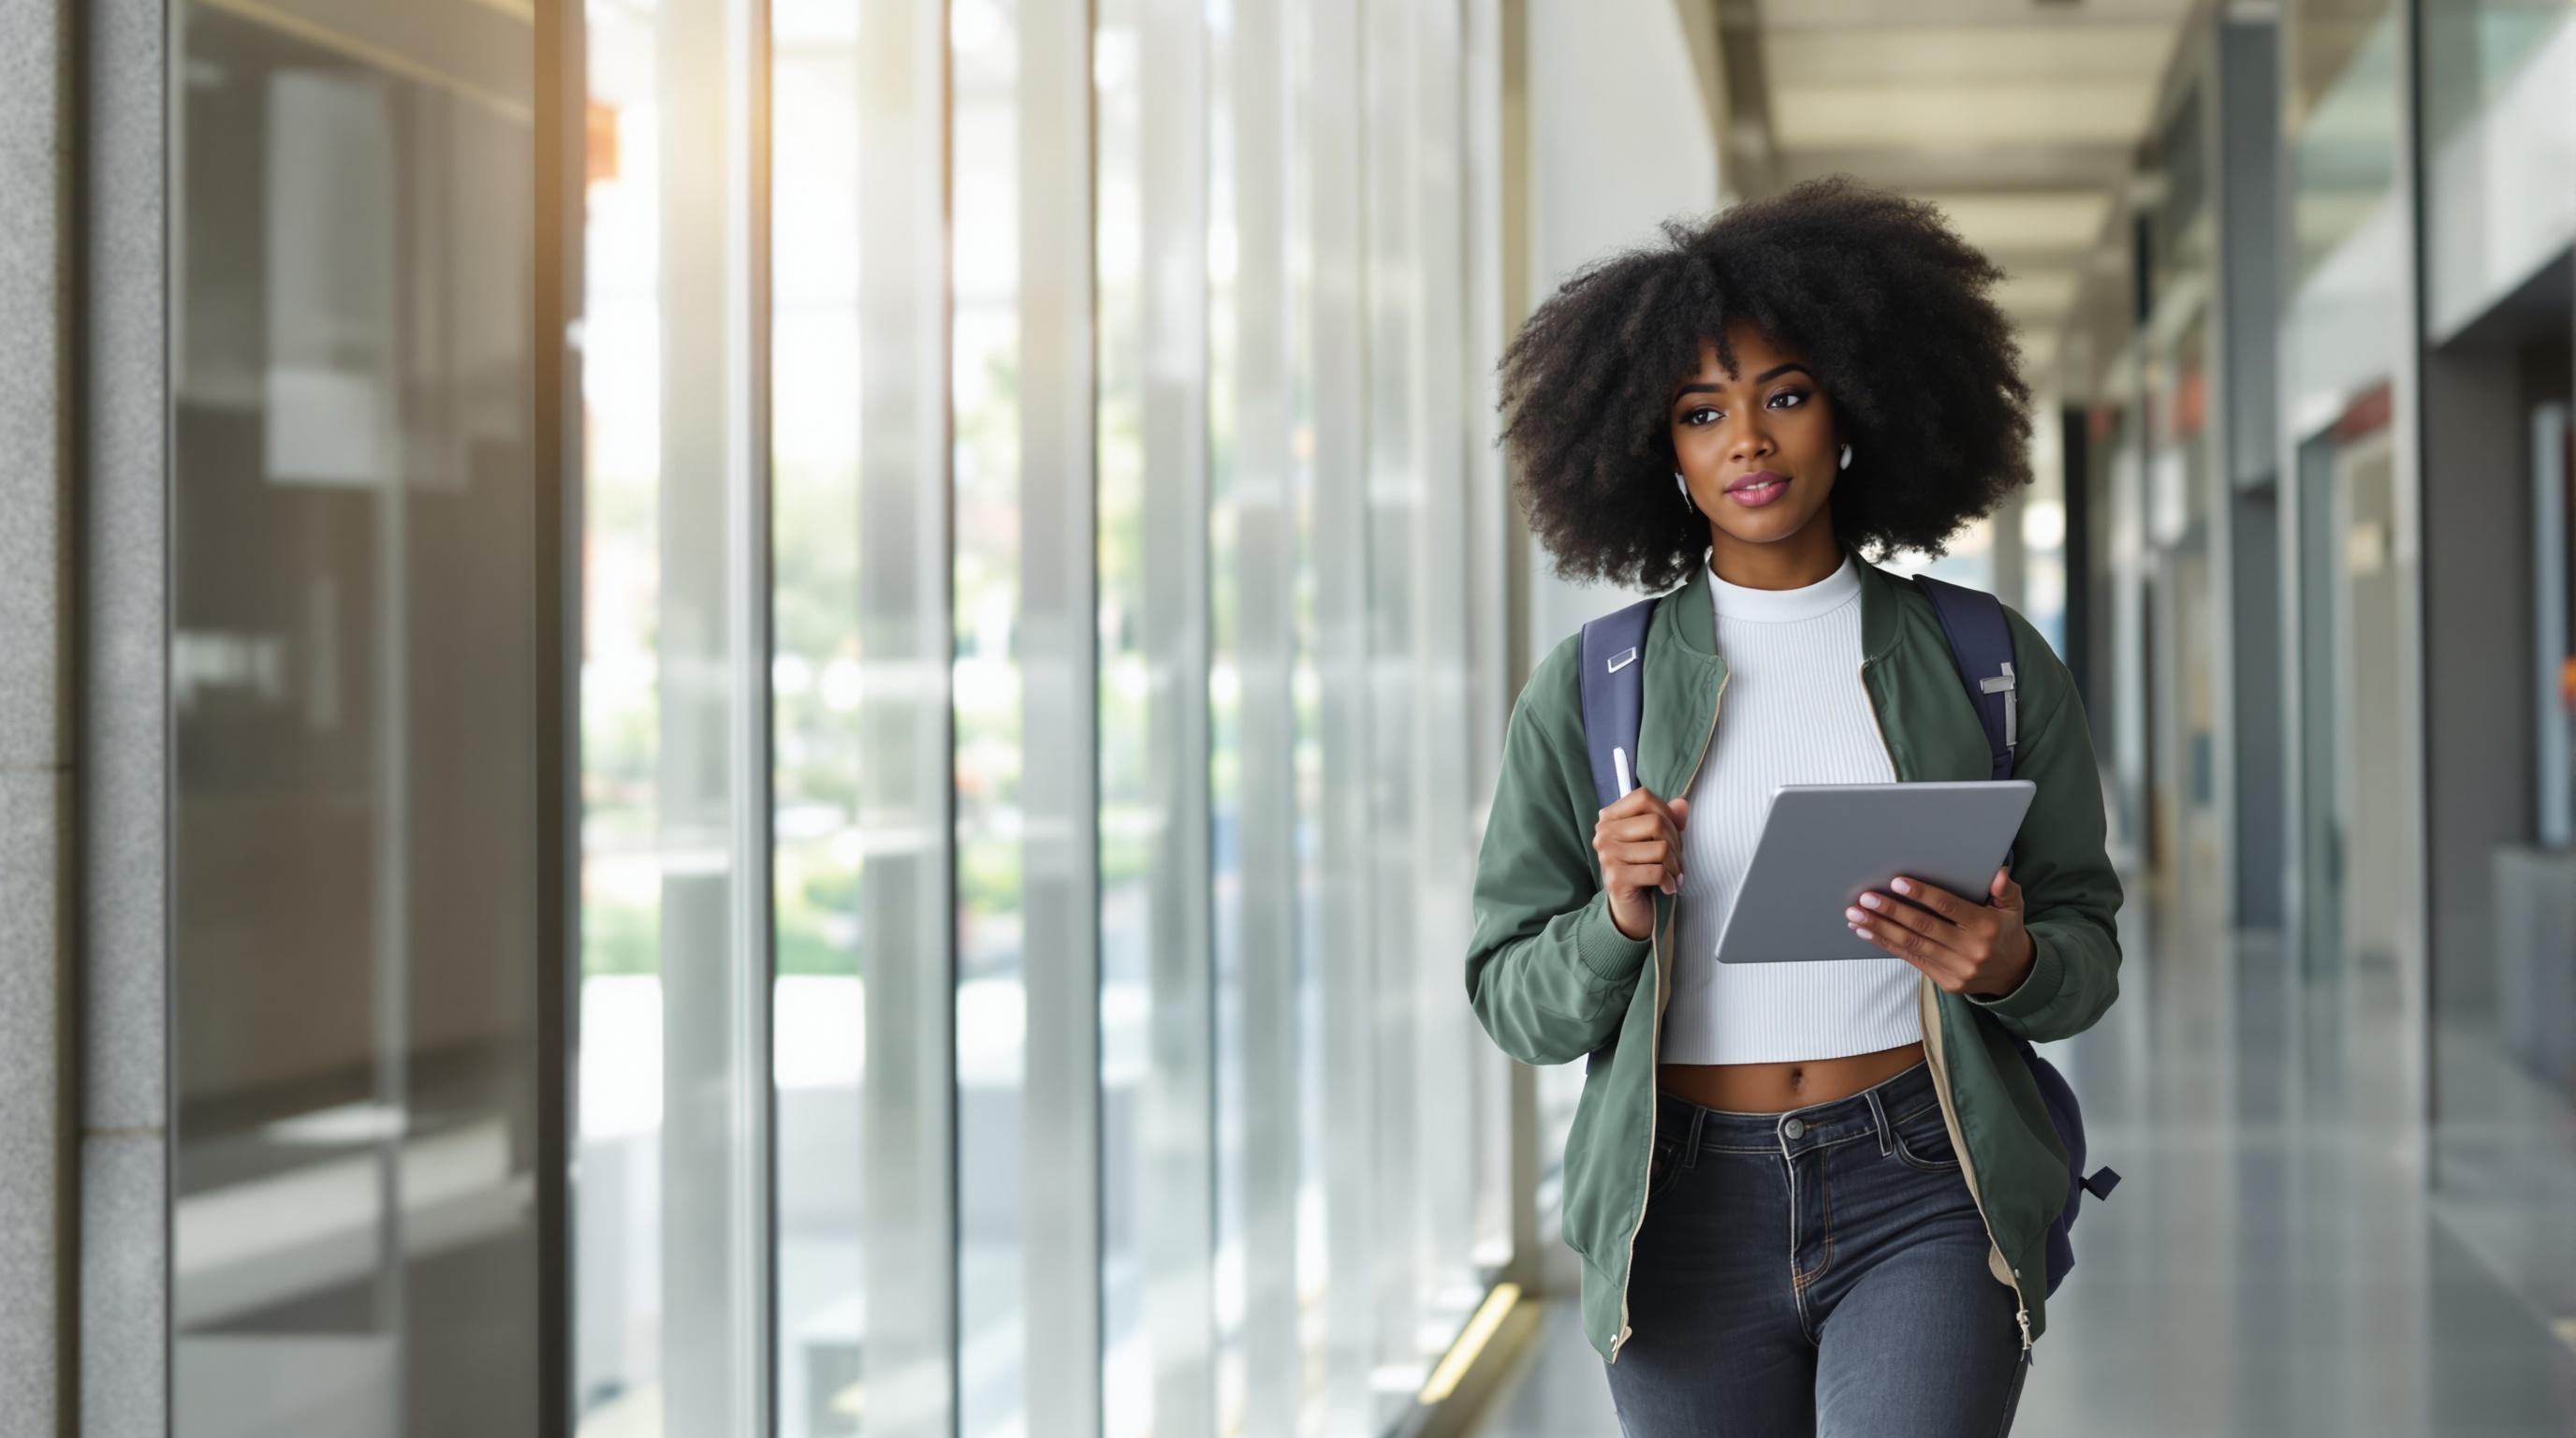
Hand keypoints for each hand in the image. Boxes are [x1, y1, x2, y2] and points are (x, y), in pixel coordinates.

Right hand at [1594, 787, 1690, 941]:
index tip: (1673, 832)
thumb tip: (1682, 803)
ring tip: (1672, 874)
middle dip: (1676, 843)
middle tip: (1676, 860)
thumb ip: (1668, 819)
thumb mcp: (1656, 840)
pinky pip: (1657, 871)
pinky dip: (1669, 881)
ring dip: (1675, 865)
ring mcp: (1608, 855)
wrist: (1629, 910)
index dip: (1666, 812)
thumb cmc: (1642, 870)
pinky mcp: (1616, 878)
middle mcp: (1604, 833)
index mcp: (1610, 818)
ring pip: (1660, 848)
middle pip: (1656, 822)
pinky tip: (1667, 887)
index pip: (1644, 797)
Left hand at [1844, 867, 2033, 998]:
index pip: (1949, 908)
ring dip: (1880, 929)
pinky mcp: (1944, 980)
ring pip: (1912, 944)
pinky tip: (1866, 932)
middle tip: (1866, 898)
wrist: (2013, 974)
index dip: (1922, 894)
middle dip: (1891, 911)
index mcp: (1986, 927)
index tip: (1897, 882)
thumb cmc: (2005, 931)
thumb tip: (1998, 871)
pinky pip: (1911, 958)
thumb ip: (2005, 889)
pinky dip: (1885, 944)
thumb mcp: (2013, 907)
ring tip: (1856, 915)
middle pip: (1924, 927)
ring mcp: (1956, 968)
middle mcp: (1970, 950)